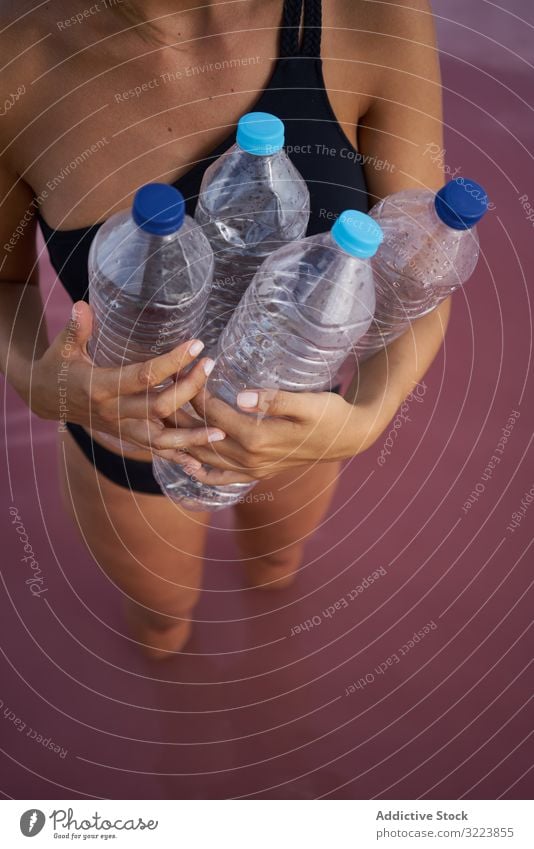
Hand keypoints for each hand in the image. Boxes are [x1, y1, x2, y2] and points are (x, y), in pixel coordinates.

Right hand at [31, 301, 225, 460]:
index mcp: (100, 387)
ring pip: (161, 440)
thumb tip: (82, 305)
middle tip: (211, 367)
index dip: (172, 362)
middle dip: (190, 390)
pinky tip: (200, 464)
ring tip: (221, 433)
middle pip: (159, 408)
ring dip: (191, 437)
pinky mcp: (126, 438)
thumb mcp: (63, 347)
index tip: (197, 345)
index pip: (143, 377)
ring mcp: (121, 429)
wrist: (45, 399)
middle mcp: (113, 412)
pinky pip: (154, 452)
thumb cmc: (57, 366)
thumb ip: (75, 328)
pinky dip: (178, 458)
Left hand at [175, 386, 380, 484]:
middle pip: (203, 438)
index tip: (182, 374)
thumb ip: (274, 400)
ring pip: (206, 458)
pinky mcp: (257, 472)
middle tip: (161, 397)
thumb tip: (241, 397)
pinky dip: (202, 472)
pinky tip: (189, 462)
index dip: (196, 393)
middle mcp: (250, 459)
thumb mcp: (308, 403)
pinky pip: (223, 478)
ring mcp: (253, 470)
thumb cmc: (329, 414)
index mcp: (258, 440)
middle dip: (180, 418)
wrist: (347, 439)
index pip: (214, 415)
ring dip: (183, 441)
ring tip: (163, 423)